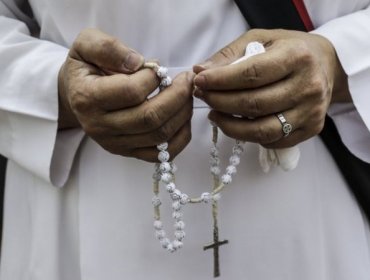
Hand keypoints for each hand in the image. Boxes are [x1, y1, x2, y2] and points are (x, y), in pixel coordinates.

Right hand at [58, 28, 192, 161]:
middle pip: (150, 118)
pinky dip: (180, 137)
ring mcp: (114, 143)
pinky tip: (183, 117)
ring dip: (183, 113)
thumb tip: (138, 63)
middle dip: (178, 96)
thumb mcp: (86, 45)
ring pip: (160, 135)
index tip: (159, 68)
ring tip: (187, 94)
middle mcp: (99, 126)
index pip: (131, 91)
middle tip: (187, 80)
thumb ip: (107, 48)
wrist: (76, 95)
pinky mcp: (127, 152)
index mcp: (88, 97)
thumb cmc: (86, 68)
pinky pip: (162, 154)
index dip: (154, 77)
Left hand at [193, 29, 349, 148]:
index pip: (251, 74)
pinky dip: (249, 136)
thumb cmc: (288, 50)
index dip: (221, 81)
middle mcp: (309, 86)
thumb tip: (200, 72)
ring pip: (262, 130)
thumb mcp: (260, 39)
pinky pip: (272, 141)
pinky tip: (237, 124)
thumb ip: (229, 55)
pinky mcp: (311, 129)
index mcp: (297, 56)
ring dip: (230, 126)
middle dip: (220, 102)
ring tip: (214, 114)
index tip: (199, 81)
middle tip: (203, 97)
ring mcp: (312, 112)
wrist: (325, 65)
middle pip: (254, 104)